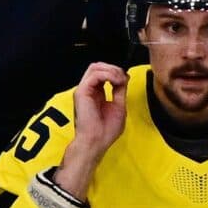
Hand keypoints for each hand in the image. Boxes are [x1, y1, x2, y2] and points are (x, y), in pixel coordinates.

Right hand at [54, 62, 128, 194]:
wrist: (96, 141)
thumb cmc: (104, 131)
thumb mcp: (119, 106)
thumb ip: (119, 91)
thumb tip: (124, 77)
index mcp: (95, 94)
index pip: (103, 73)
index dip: (116, 72)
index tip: (126, 80)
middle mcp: (88, 90)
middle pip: (98, 66)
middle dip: (113, 68)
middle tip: (123, 78)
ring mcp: (83, 90)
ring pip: (95, 67)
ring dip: (112, 70)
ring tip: (120, 80)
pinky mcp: (81, 92)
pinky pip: (95, 75)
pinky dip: (108, 75)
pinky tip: (116, 82)